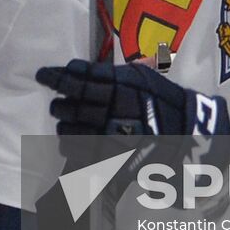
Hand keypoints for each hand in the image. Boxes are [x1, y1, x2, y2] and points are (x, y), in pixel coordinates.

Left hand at [36, 60, 229, 138]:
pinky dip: (70, 146)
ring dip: (63, 126)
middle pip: (65, 106)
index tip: (43, 75)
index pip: (74, 78)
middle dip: (58, 105)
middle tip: (58, 104)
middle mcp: (108, 109)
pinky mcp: (108, 159)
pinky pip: (77, 154)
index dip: (54, 76)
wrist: (186, 133)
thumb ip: (108, 73)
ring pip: (66, 131)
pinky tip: (72, 141)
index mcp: (115, 85)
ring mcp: (106, 137)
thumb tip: (75, 70)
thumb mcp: (139, 75)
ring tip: (66, 123)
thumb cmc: (161, 98)